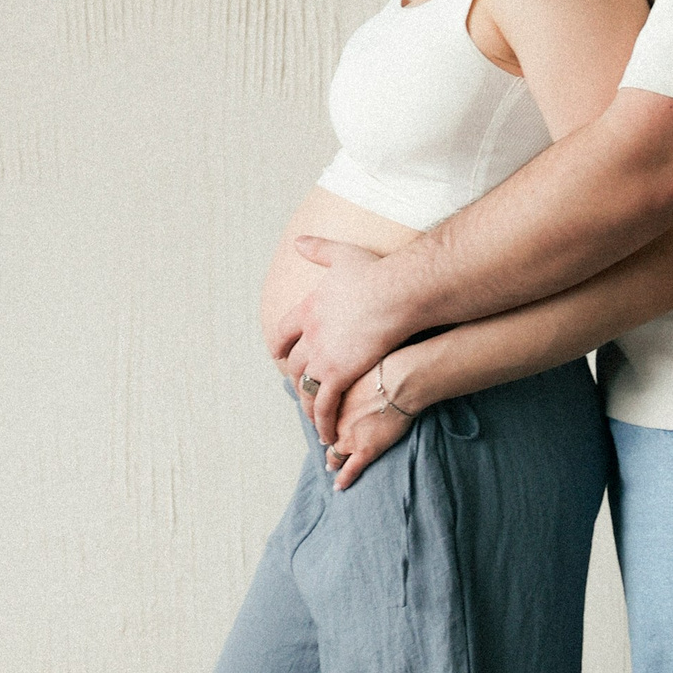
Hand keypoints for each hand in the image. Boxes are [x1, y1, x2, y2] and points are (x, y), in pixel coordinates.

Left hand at [274, 239, 411, 440]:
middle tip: (298, 390)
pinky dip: (322, 420)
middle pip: (292, 363)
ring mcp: (322, 356)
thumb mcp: (341, 254)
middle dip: (294, 378)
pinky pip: (323, 404)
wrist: (394, 293)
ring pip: (305, 387)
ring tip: (311, 419)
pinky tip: (326, 432)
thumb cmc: (376, 273)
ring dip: (306, 405)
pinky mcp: (338, 374)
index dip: (279, 345)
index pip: (283, 332)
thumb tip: (298, 240)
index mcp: (308, 309)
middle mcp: (309, 335)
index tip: (278, 354)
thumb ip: (319, 248)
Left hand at [324, 364, 416, 489]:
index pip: (322, 417)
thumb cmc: (383, 370)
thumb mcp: (355, 369)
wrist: (398, 382)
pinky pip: (350, 470)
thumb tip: (350, 372)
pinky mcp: (366, 450)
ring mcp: (349, 439)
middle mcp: (336, 422)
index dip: (323, 422)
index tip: (324, 423)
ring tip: (331, 467)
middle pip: (325, 436)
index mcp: (332, 402)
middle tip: (325, 444)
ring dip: (332, 461)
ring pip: (334, 455)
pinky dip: (343, 480)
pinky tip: (339, 486)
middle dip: (325, 441)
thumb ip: (348, 378)